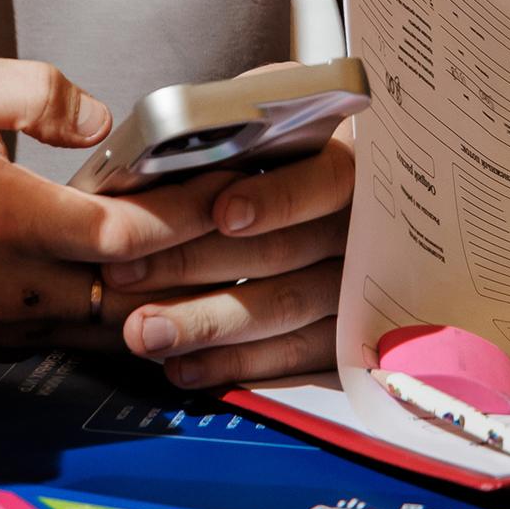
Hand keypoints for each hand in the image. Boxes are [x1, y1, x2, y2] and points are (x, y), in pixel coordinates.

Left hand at [101, 136, 352, 387]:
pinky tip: (184, 367)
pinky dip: (234, 365)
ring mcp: (357, 290)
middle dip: (194, 263)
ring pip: (281, 309)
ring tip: (144, 330)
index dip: (274, 199)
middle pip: (281, 252)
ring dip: (204, 323)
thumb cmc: (310, 169)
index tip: (223, 212)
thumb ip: (244, 151)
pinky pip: (291, 358)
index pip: (322, 181)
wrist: (383, 226)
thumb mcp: (291, 141)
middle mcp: (360, 232)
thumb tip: (161, 167)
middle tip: (126, 274)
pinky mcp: (347, 338)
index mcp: (353, 169)